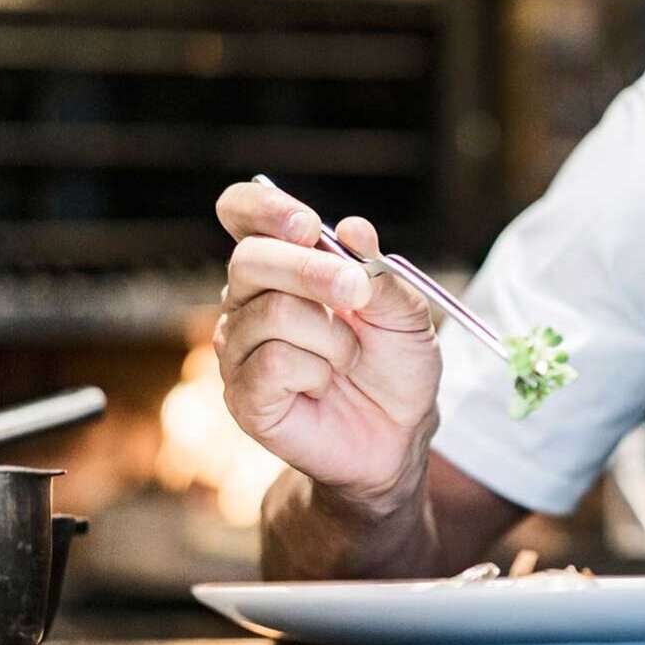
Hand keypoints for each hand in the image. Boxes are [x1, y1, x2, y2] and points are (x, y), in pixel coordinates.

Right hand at [213, 181, 440, 510]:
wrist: (398, 436)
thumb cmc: (395, 367)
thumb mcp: (406, 314)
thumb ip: (380, 274)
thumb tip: (352, 229)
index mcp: (283, 266)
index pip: (241, 214)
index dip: (262, 208)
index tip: (305, 224)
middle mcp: (249, 300)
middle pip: (250, 259)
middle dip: (311, 271)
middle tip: (358, 291)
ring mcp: (238, 348)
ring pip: (270, 313)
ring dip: (331, 336)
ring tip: (348, 358)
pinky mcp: (242, 395)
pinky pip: (271, 363)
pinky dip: (315, 371)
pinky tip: (323, 385)